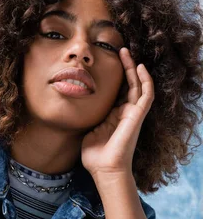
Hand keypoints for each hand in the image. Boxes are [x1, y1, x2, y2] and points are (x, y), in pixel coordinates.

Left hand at [81, 48, 153, 179]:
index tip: (104, 61)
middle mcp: (124, 113)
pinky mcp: (138, 116)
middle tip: (117, 49)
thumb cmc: (95, 156)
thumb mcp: (86, 131)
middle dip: (124, 66)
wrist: (105, 169)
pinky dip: (145, 80)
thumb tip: (73, 108)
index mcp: (112, 116)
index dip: (113, 76)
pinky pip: (146, 94)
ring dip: (133, 68)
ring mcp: (132, 114)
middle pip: (127, 84)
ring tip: (125, 52)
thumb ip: (84, 119)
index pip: (115, 91)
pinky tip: (139, 67)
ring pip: (137, 85)